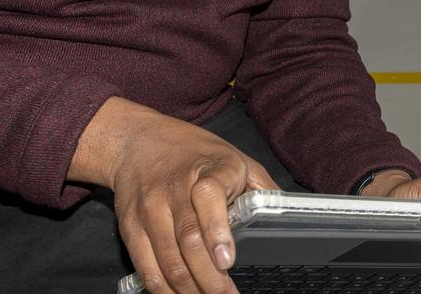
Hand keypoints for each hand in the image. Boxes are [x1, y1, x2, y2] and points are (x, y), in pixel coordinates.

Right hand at [69, 97, 278, 293]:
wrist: (138, 142)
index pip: (208, 197)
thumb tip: (289, 215)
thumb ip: (261, 187)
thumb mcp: (236, 158)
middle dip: (210, 278)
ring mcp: (150, 209)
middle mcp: (175, 188)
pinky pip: (146, 266)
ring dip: (189, 289)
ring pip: (167, 260)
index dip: (217, 231)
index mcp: (208, 169)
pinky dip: (163, 289)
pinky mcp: (131, 226)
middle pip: (188, 240)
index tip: (228, 260)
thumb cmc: (195, 153)